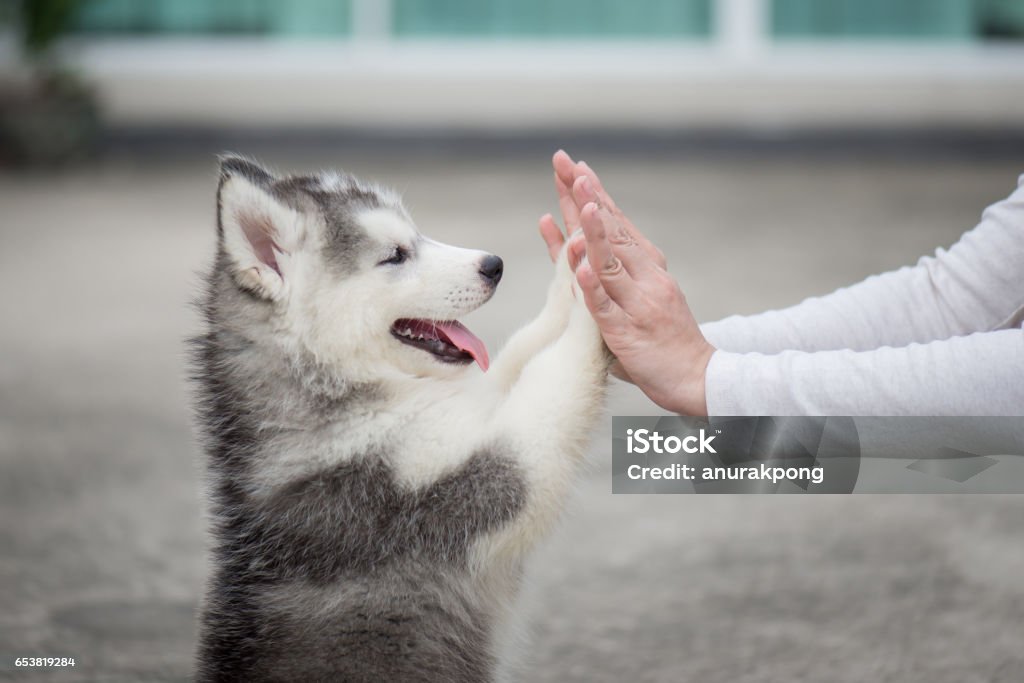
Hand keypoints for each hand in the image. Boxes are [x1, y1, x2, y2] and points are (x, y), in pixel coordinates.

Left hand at [539, 151, 714, 416]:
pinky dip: (592, 287)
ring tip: (580, 201)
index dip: (594, 195)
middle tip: (567, 164)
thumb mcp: (641, 297)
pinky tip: (580, 268)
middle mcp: (645, 277)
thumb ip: (610, 273)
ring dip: (594, 230)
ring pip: (610, 262)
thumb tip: (580, 246)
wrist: (699, 377)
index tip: (576, 167)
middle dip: (586, 197)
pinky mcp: (627, 332)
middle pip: (610, 231)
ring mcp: (637, 303)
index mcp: (647, 267)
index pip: (616, 223)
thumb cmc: (664, 339)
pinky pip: (606, 307)